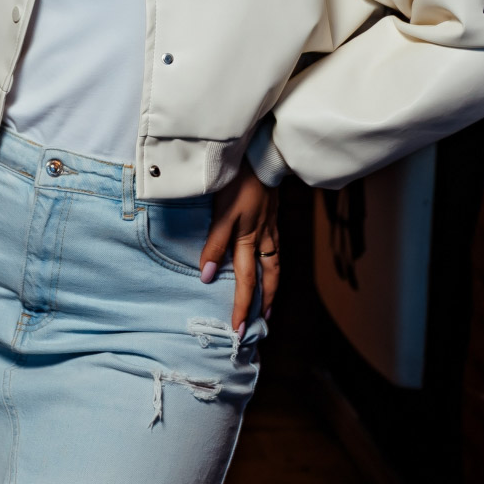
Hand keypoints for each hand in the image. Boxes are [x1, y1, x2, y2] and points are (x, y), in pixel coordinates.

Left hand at [199, 167, 279, 333]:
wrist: (264, 154)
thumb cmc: (239, 180)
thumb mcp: (223, 211)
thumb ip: (215, 243)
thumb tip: (207, 275)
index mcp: (248, 239)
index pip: (246, 281)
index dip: (241, 305)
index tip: (236, 328)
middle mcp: (263, 238)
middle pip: (264, 279)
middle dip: (259, 305)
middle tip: (256, 328)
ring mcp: (270, 228)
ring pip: (274, 266)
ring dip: (271, 290)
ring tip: (268, 308)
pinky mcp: (272, 218)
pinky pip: (276, 251)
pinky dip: (274, 267)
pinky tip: (270, 268)